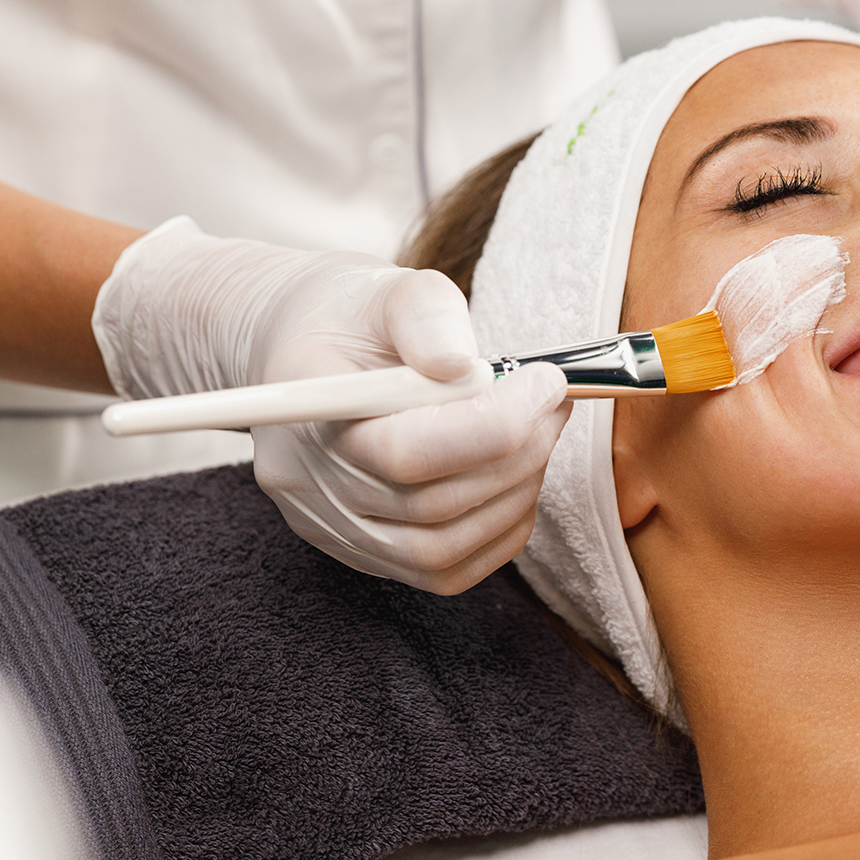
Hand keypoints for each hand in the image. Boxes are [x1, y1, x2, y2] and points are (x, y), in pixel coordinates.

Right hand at [93, 218, 570, 591]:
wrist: (307, 350)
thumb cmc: (352, 316)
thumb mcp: (389, 288)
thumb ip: (427, 316)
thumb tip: (464, 368)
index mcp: (306, 412)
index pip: (404, 453)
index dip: (493, 425)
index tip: (546, 381)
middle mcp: (308, 486)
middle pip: (429, 507)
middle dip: (517, 454)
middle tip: (554, 403)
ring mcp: (333, 528)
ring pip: (440, 550)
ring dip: (513, 494)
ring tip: (540, 433)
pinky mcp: (364, 551)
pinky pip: (443, 571)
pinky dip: (498, 531)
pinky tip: (516, 477)